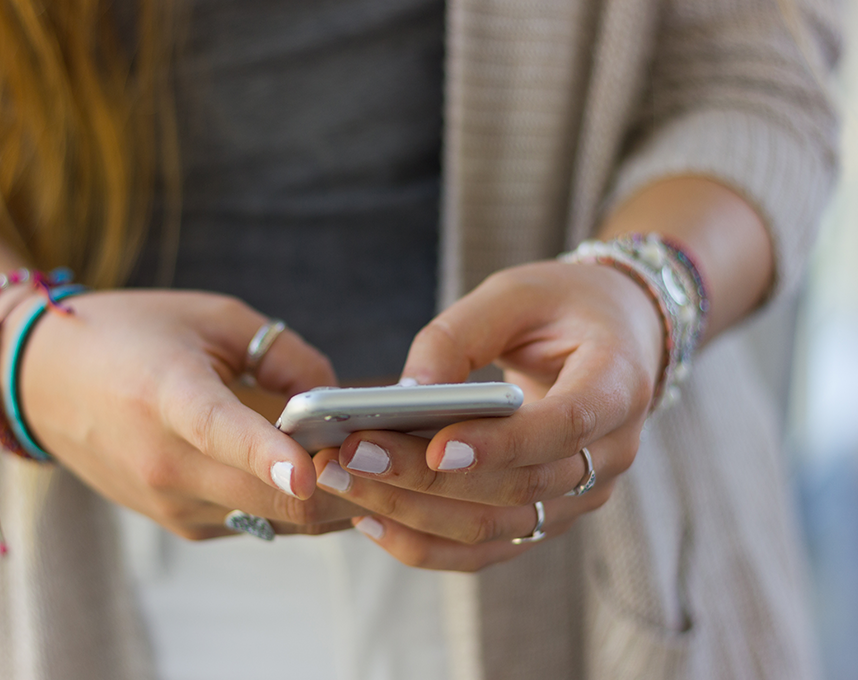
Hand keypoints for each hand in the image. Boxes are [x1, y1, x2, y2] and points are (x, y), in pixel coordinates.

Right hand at [6, 290, 361, 538]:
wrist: (44, 381)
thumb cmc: (132, 334)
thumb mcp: (212, 317)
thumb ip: (284, 354)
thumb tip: (336, 400)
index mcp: (167, 395)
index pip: (221, 430)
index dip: (268, 453)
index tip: (308, 470)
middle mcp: (163, 461)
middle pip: (270, 496)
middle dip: (341, 483)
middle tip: (391, 449)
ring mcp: (168, 502)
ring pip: (275, 518)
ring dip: (324, 497)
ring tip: (361, 457)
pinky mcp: (177, 523)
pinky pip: (255, 521)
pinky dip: (289, 501)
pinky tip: (308, 469)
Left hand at [313, 261, 664, 569]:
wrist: (616, 338)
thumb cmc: (561, 306)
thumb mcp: (514, 294)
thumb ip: (457, 337)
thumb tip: (401, 394)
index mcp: (618, 384)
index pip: (564, 426)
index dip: (501, 444)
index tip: (437, 445)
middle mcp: (610, 453)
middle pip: (518, 488)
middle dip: (425, 478)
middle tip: (348, 455)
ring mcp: (581, 495)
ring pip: (496, 528)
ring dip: (412, 514)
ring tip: (341, 483)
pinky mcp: (548, 516)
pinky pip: (486, 547)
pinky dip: (426, 542)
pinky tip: (370, 517)